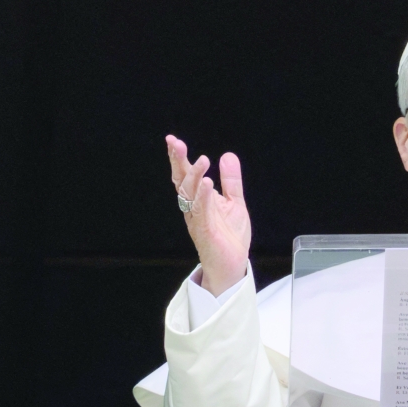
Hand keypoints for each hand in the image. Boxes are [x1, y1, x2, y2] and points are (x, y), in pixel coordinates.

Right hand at [167, 135, 250, 296]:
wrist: (232, 266)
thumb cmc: (229, 236)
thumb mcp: (234, 203)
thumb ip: (231, 181)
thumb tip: (227, 155)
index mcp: (197, 200)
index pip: (185, 176)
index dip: (178, 158)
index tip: (172, 140)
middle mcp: (193, 208)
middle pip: (181, 182)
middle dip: (178, 162)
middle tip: (176, 143)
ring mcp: (197, 220)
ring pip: (190, 195)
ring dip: (195, 176)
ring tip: (202, 160)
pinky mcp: (205, 232)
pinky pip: (202, 212)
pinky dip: (204, 197)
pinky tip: (208, 183)